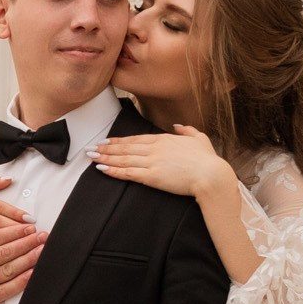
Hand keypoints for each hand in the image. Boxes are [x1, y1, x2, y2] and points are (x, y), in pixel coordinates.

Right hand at [0, 200, 47, 303]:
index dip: (11, 231)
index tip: (26, 226)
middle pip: (3, 252)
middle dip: (25, 242)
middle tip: (42, 235)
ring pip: (6, 270)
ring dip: (27, 260)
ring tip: (42, 250)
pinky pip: (4, 292)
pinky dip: (20, 283)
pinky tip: (32, 274)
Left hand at [92, 125, 233, 201]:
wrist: (211, 175)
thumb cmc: (207, 160)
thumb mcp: (200, 139)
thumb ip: (187, 131)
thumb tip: (178, 126)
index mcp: (164, 139)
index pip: (136, 139)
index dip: (119, 141)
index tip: (107, 141)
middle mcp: (155, 148)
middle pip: (125, 147)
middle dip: (106, 148)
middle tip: (91, 148)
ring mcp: (152, 162)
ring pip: (123, 158)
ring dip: (105, 158)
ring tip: (91, 157)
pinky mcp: (151, 176)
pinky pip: (128, 172)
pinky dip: (113, 170)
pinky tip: (102, 168)